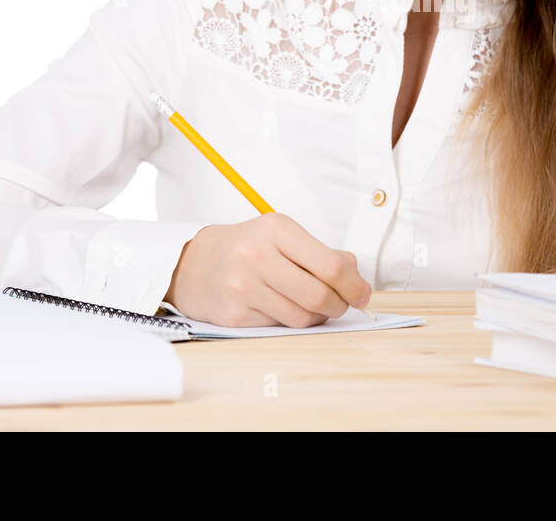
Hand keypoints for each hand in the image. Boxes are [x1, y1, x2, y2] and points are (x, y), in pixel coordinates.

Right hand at [164, 214, 372, 326]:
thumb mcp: (284, 237)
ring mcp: (243, 286)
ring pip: (301, 317)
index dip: (354, 286)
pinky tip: (283, 308)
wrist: (193, 263)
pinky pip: (278, 327)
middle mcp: (257, 255)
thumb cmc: (249, 248)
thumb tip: (359, 280)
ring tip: (311, 306)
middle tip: (341, 306)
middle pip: (319, 296)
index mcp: (277, 229)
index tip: (362, 295)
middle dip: (339, 306)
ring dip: (316, 317)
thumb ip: (324, 254)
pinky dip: (290, 322)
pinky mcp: (233, 314)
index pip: (331, 266)